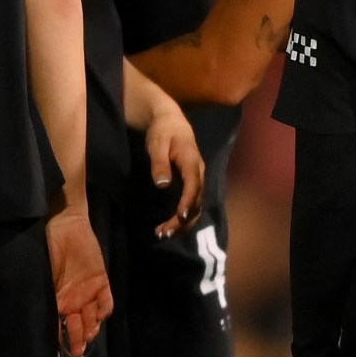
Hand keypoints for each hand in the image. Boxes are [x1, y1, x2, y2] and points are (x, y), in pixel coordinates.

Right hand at [45, 205, 113, 355]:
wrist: (64, 226)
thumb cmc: (47, 251)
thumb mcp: (43, 278)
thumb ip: (47, 300)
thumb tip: (42, 324)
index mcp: (56, 302)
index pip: (60, 327)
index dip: (63, 341)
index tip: (63, 352)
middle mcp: (73, 301)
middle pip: (78, 326)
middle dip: (78, 340)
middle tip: (78, 350)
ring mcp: (88, 293)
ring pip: (93, 317)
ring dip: (92, 327)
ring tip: (89, 333)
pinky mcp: (102, 282)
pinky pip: (106, 301)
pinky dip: (104, 310)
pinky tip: (100, 315)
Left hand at [143, 102, 205, 236]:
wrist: (171, 122)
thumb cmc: (162, 131)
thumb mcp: (157, 144)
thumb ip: (160, 163)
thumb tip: (163, 185)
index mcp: (192, 161)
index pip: (194, 185)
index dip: (188, 202)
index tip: (180, 217)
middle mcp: (199, 174)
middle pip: (196, 201)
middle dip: (182, 220)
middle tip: (164, 233)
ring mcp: (197, 181)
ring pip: (195, 207)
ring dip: (182, 223)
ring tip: (163, 234)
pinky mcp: (192, 186)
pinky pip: (191, 205)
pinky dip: (182, 219)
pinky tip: (168, 227)